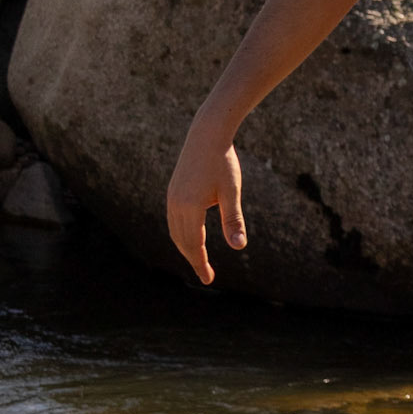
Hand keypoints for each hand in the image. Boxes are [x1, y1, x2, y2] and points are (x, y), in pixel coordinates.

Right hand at [166, 122, 246, 285]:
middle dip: (193, 259)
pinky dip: (181, 234)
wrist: (207, 134)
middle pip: (182, 242)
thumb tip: (239, 247)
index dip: (200, 264)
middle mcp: (176, 205)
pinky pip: (173, 220)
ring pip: (175, 231)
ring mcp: (172, 197)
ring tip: (198, 259)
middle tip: (206, 275)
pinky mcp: (173, 190)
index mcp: (190, 207)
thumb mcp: (232, 192)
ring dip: (186, 248)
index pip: (194, 245)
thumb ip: (233, 220)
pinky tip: (191, 236)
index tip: (208, 279)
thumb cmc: (223, 162)